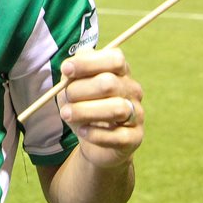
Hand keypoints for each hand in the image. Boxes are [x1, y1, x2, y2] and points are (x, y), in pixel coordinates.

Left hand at [58, 47, 143, 168]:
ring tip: (67, 114)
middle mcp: (133, 90)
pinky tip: (82, 131)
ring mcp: (137, 114)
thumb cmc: (84, 107)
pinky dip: (96, 133)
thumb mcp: (73, 87)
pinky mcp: (135, 137)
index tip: (66, 69)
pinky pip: (118, 135)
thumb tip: (70, 65)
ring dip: (85, 111)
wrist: (93, 143)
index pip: (114, 59)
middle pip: (110, 83)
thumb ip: (73, 73)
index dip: (88, 63)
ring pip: (116, 108)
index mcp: (121, 72)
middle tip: (66, 98)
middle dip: (80, 90)